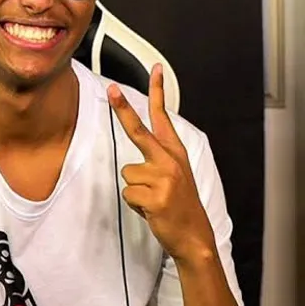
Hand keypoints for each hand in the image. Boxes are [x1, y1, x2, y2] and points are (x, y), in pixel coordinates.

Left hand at [107, 65, 215, 264]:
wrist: (194, 236)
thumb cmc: (179, 205)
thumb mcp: (176, 175)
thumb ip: (158, 158)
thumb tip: (134, 157)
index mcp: (175, 153)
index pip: (164, 117)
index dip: (159, 92)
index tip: (156, 69)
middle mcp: (169, 161)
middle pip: (139, 130)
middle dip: (123, 109)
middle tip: (111, 89)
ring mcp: (163, 178)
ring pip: (127, 174)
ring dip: (135, 189)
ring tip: (153, 199)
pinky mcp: (155, 197)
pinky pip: (129, 194)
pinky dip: (136, 204)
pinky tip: (152, 210)